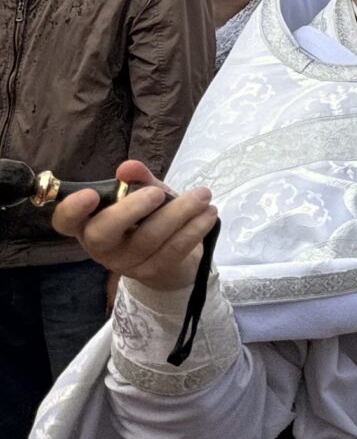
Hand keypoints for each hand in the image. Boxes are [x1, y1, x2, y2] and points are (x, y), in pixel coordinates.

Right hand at [53, 160, 215, 293]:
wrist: (171, 256)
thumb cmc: (149, 217)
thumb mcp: (144, 194)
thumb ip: (138, 180)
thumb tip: (129, 167)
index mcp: (88, 222)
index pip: (66, 221)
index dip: (72, 209)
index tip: (91, 193)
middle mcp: (99, 245)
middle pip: (103, 233)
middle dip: (131, 210)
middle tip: (158, 193)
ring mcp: (125, 262)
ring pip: (147, 239)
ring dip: (179, 213)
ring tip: (203, 195)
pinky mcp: (152, 271)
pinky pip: (174, 250)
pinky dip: (195, 229)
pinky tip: (209, 214)